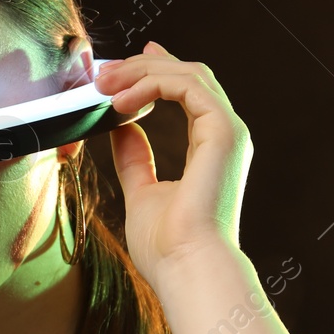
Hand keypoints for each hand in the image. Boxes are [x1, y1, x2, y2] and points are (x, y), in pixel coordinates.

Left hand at [91, 41, 250, 286]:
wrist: (188, 269)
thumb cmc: (169, 248)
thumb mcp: (141, 193)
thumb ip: (135, 160)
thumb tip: (121, 128)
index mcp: (210, 149)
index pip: (188, 93)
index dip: (158, 71)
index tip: (125, 64)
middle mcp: (224, 136)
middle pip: (189, 76)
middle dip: (144, 66)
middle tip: (104, 72)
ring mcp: (228, 131)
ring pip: (189, 74)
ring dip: (143, 72)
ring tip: (105, 84)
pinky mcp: (223, 131)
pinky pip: (187, 87)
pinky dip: (152, 85)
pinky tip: (122, 101)